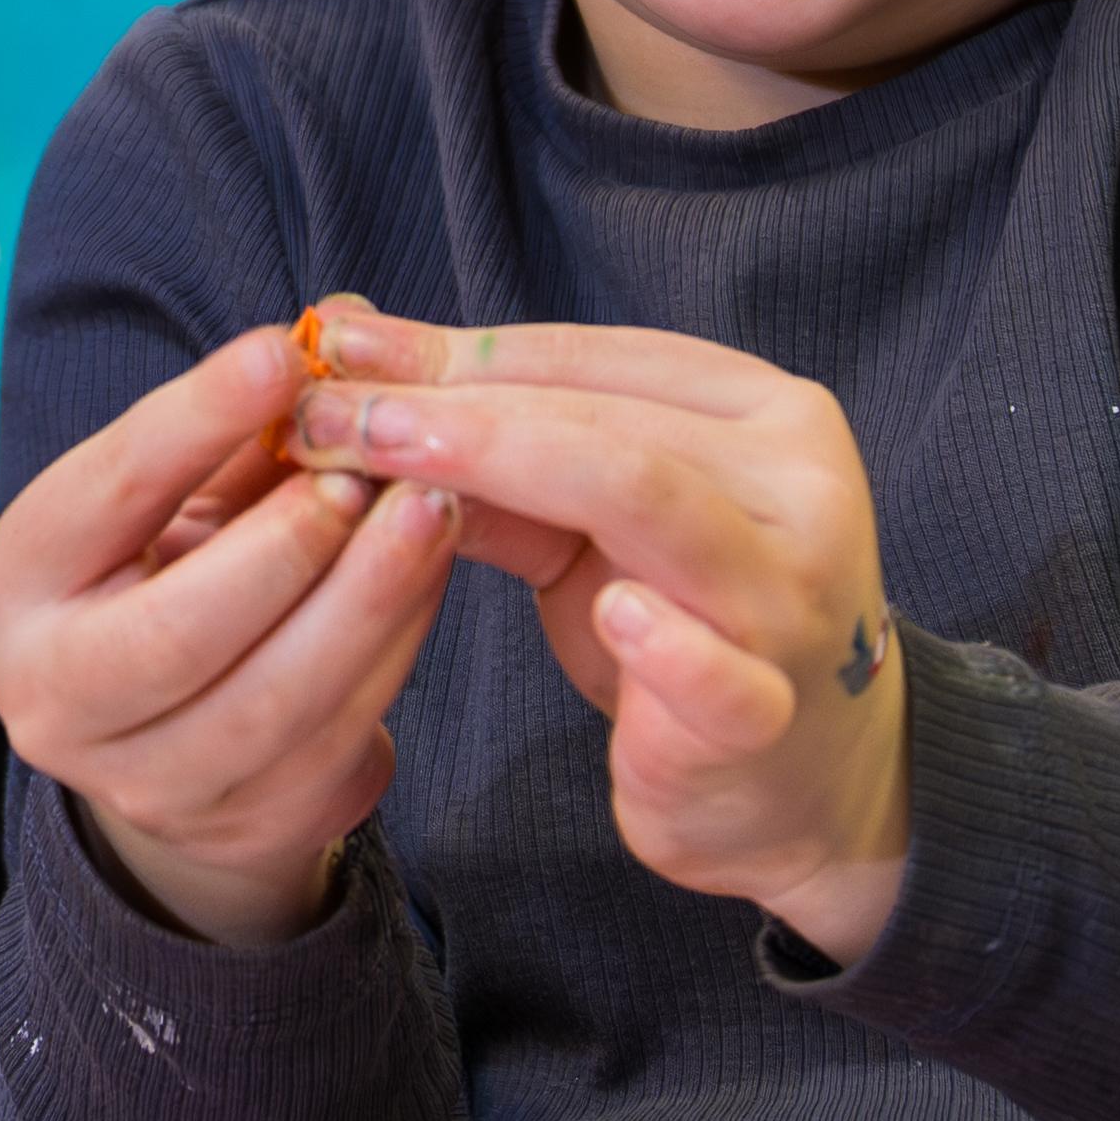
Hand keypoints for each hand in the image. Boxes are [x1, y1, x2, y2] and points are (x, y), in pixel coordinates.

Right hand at [0, 315, 466, 947]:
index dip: (195, 420)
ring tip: (432, 513)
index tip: (283, 352)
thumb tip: (342, 320)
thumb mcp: (180, 497)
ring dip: (367, 602)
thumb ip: (246, 424)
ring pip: (269, 703)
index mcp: (19, 584)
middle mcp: (54, 698)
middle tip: (374, 468)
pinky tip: (432, 585)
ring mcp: (146, 783)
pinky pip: (333, 744)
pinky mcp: (244, 827)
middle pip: (177, 630)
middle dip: (288, 543)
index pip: (106, 494)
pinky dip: (393, 654)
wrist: (173, 738)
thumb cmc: (173, 573)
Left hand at [286, 312, 915, 957]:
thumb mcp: (582, 524)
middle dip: (449, 409)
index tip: (334, 345)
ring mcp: (794, 598)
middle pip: (604, 421)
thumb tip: (353, 348)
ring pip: (650, 499)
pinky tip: (608, 613)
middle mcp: (798, 486)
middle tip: (321, 409)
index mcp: (763, 413)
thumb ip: (493, 449)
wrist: (789, 775)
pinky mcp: (771, 709)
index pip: (592, 359)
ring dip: (504, 468)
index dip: (457, 350)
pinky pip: (719, 669)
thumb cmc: (676, 618)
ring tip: (384, 460)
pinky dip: (663, 641)